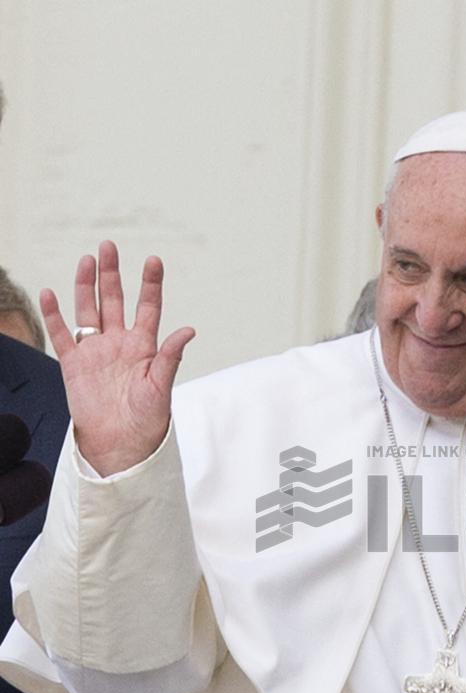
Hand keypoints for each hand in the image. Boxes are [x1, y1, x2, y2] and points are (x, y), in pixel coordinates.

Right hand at [41, 240, 194, 475]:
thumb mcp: (161, 388)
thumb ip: (170, 357)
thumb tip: (189, 330)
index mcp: (144, 347)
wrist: (121, 445)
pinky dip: (54, 314)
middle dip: (111, 274)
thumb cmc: (147, 421)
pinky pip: (62, 335)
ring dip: (86, 286)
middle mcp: (119, 344)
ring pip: (88, 311)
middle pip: (113, 301)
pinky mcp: (74, 365)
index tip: (153, 260)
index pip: (148, 308)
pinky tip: (50, 292)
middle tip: (108, 246)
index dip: (150, 285)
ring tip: (86, 260)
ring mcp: (95, 352)